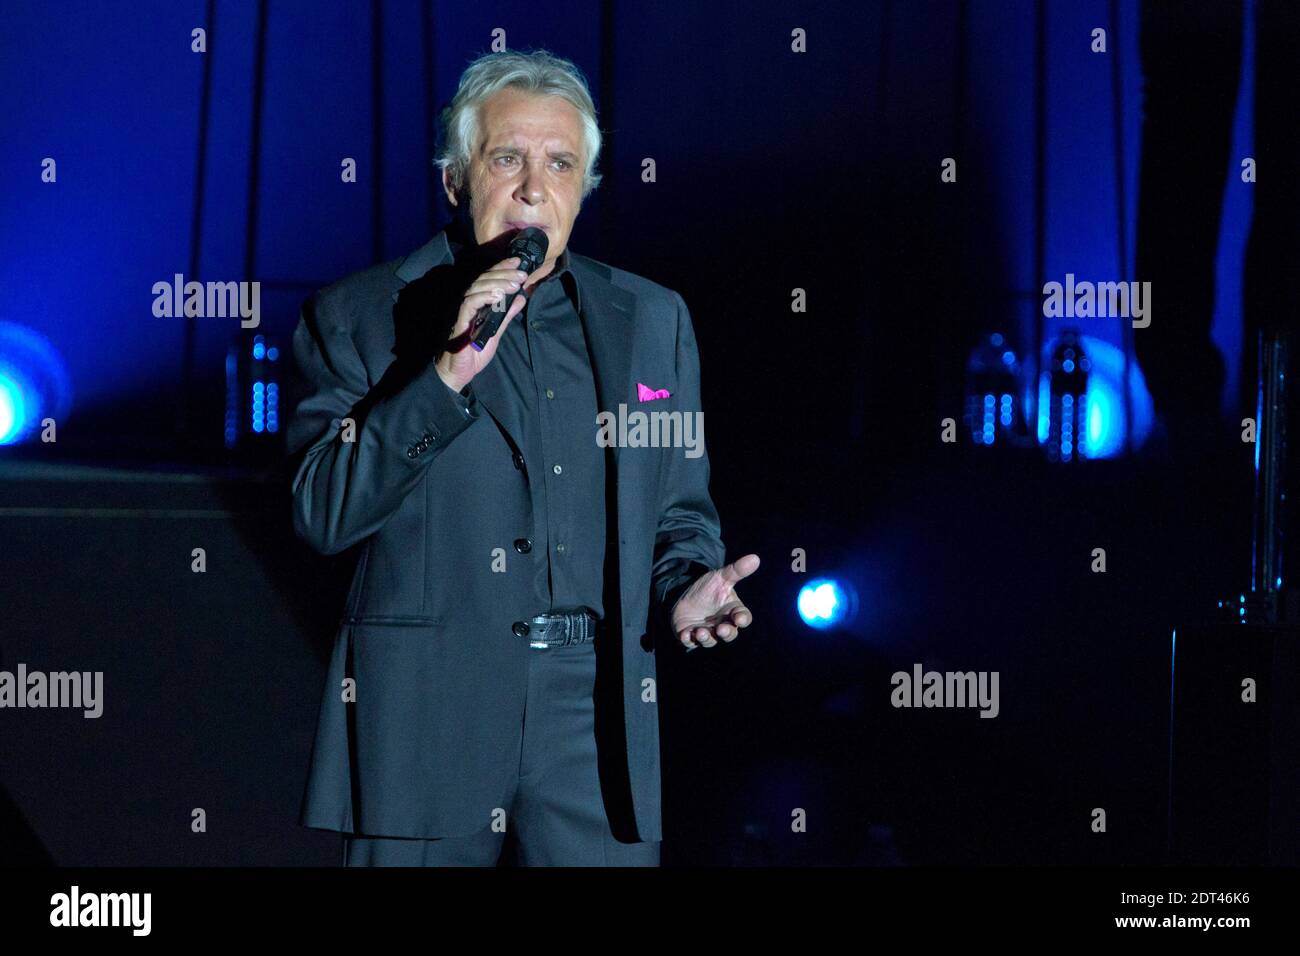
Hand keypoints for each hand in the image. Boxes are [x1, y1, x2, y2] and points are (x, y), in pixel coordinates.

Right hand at [435, 255, 528, 391]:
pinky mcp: (459, 321)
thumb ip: (507, 314)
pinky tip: (498, 296)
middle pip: (484, 279)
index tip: (518, 262)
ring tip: (514, 285)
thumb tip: (521, 298)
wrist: (461, 371)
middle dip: (504, 273)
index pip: (489, 279)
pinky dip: (484, 297)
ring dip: (497, 284)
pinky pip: (470, 304)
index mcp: (478, 303)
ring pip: (477, 288)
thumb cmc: (475, 352)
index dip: (502, 268)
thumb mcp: (497, 330)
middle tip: (521, 275)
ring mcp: (463, 311)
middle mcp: (469, 303)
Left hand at [670, 553, 759, 650]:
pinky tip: (685, 634)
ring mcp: (707, 632)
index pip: (743, 618)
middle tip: (721, 629)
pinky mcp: (691, 636)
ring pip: (710, 641)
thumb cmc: (707, 588)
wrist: (684, 593)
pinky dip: (688, 640)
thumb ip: (737, 570)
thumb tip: (755, 558)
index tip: (739, 618)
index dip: (742, 619)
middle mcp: (722, 625)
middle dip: (726, 633)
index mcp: (733, 611)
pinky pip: (690, 643)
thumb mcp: (721, 578)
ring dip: (706, 638)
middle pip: (730, 634)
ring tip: (700, 632)